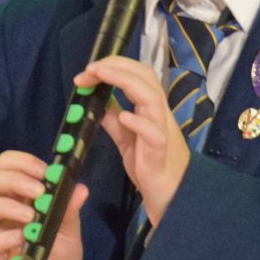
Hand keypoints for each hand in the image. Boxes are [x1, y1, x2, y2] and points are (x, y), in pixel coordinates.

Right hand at [0, 149, 86, 259]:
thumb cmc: (60, 254)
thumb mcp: (71, 231)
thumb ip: (70, 210)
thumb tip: (79, 188)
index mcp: (20, 195)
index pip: (7, 165)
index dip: (21, 163)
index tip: (44, 172)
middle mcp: (2, 208)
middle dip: (13, 180)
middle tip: (38, 192)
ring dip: (5, 207)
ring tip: (30, 217)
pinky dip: (5, 239)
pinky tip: (23, 241)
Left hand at [78, 56, 187, 224]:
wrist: (171, 193)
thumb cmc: (150, 162)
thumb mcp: (126, 136)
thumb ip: (113, 119)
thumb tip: (95, 101)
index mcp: (150, 107)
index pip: (138, 74)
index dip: (115, 66)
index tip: (89, 70)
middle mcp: (158, 113)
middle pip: (146, 77)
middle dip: (117, 66)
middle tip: (90, 69)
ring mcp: (161, 130)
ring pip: (151, 97)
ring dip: (125, 82)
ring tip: (101, 77)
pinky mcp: (159, 150)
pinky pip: (153, 132)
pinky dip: (138, 121)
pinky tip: (123, 116)